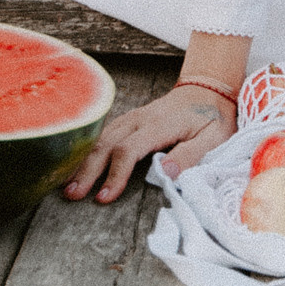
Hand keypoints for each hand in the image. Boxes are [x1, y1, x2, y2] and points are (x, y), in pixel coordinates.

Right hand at [65, 83, 236, 202]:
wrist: (207, 88)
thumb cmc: (213, 116)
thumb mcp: (215, 137)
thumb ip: (191, 154)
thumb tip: (164, 173)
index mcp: (161, 123)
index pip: (130, 149)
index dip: (115, 174)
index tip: (105, 197)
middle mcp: (141, 117)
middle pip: (107, 143)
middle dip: (88, 170)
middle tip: (72, 194)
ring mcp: (133, 116)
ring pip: (102, 137)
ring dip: (85, 161)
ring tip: (70, 186)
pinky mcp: (130, 119)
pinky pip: (105, 133)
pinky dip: (90, 150)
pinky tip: (81, 166)